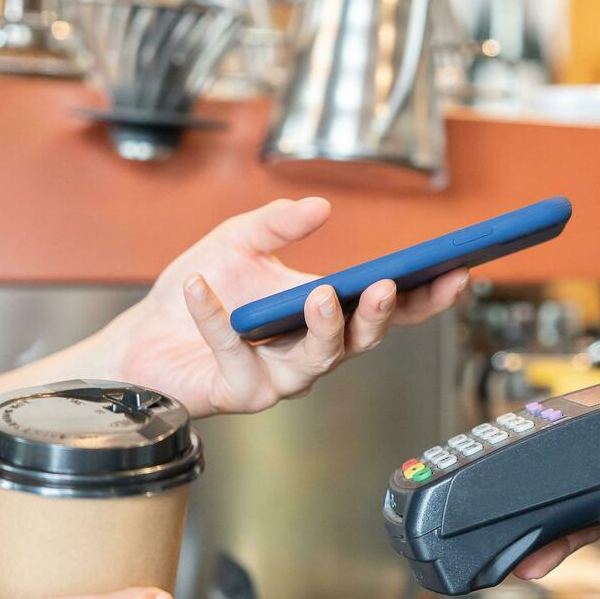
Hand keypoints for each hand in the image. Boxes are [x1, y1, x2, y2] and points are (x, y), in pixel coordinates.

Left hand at [105, 197, 468, 416]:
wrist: (144, 336)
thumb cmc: (202, 289)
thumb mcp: (237, 241)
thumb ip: (276, 223)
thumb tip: (319, 207)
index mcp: (325, 316)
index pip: (387, 311)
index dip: (425, 297)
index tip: (455, 272)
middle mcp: (311, 353)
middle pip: (361, 342)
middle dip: (378, 316)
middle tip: (385, 286)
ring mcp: (278, 378)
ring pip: (315, 363)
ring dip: (323, 329)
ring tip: (319, 294)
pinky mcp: (237, 392)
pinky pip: (232, 355)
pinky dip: (215, 319)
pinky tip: (199, 287)